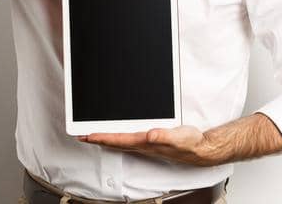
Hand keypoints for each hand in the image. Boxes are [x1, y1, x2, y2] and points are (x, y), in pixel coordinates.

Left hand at [79, 126, 221, 166]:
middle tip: (81, 135)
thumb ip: (164, 136)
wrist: (201, 148)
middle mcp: (143, 144)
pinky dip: (118, 135)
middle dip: (97, 139)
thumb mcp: (179, 137)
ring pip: (120, 141)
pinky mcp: (151, 140)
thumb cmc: (190, 144)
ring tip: (93, 134)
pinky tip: (116, 133)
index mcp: (146, 143)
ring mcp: (146, 144)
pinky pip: (129, 139)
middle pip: (114, 142)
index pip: (118, 140)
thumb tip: (150, 135)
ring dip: (106, 138)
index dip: (102, 137)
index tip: (87, 135)